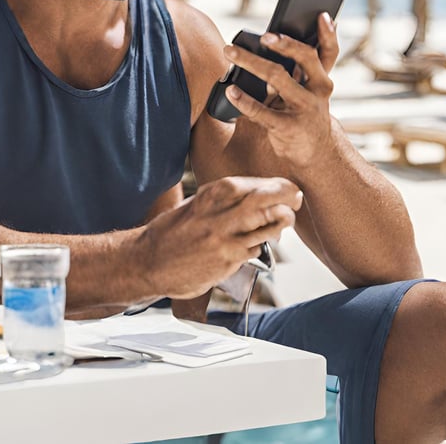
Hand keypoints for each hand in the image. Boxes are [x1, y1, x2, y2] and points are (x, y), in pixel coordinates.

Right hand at [139, 176, 301, 299]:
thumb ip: (225, 199)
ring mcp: (225, 237)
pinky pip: (257, 248)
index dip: (278, 186)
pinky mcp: (228, 260)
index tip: (287, 190)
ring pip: (269, 225)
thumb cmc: (174, 231)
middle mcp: (221, 211)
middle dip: (288, 198)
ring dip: (282, 223)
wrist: (150, 260)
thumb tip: (258, 194)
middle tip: (295, 201)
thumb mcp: (198, 203)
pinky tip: (259, 242)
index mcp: (213, 193)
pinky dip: (262, 244)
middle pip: (268, 199)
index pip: (257, 183)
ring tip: (283, 222)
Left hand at [224, 13, 337, 168]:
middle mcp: (318, 91)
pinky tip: (230, 91)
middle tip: (264, 36)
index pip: (329, 52)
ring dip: (251, 62)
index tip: (322, 15)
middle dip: (285, 44)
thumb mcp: (308, 89)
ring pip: (278, 79)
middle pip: (305, 59)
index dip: (328, 34)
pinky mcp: (288, 128)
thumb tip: (273, 37)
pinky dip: (244, 100)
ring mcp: (305, 109)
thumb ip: (299, 67)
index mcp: (322, 78)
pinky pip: (263, 112)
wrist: (315, 155)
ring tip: (230, 52)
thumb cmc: (303, 111)